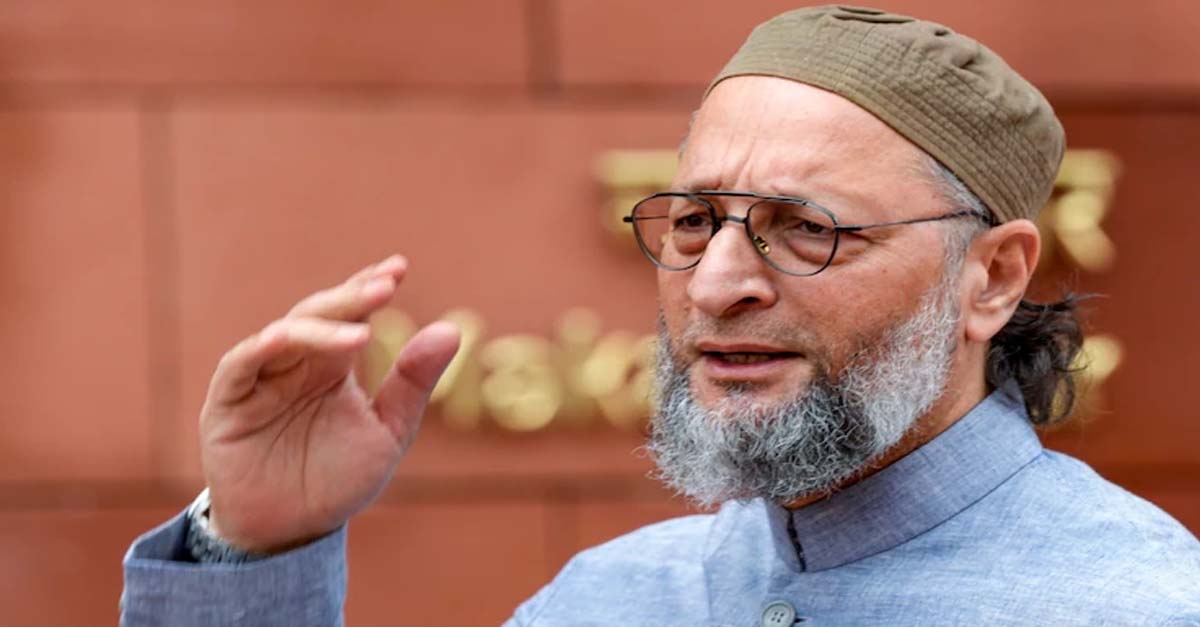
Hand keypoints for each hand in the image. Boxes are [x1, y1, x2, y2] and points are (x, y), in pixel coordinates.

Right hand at [198, 255, 459, 552]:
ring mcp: (259, 378)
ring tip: (361, 330)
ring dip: (321, 326)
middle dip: (352, 298)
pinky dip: (264, 347)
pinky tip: (291, 338)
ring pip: (286, 333)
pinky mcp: (227, 401)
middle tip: (386, 285)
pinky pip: (241, 364)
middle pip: (319, 315)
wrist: (291, 531)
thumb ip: (413, 383)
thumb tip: (451, 329)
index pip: (350, 314)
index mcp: (332, 365)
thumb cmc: (338, 479)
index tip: (399, 267)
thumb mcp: (388, 432)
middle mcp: (295, 362)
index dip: (369, 288)